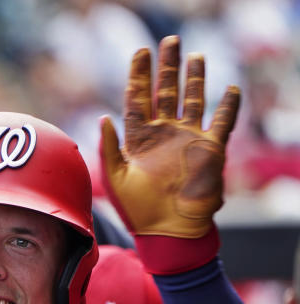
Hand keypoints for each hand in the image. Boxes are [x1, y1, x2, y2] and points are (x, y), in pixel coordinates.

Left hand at [99, 35, 239, 238]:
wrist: (167, 230)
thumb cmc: (137, 210)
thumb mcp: (115, 178)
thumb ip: (109, 147)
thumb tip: (104, 118)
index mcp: (138, 139)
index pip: (137, 100)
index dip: (138, 76)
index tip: (140, 52)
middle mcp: (163, 135)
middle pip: (165, 92)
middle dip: (167, 68)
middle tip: (169, 42)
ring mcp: (187, 140)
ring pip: (192, 100)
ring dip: (195, 78)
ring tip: (195, 56)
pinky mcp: (209, 149)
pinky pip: (221, 122)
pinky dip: (228, 106)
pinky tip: (230, 89)